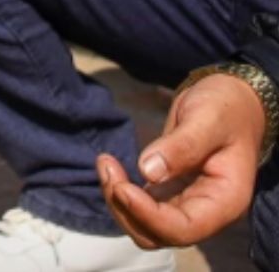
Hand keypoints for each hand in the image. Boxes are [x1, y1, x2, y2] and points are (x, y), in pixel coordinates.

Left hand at [98, 73, 263, 247]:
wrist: (231, 102)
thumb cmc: (225, 108)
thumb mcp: (208, 119)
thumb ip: (182, 145)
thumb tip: (148, 171)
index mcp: (225, 200)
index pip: (184, 229)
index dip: (148, 215)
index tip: (122, 186)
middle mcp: (207, 212)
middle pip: (159, 235)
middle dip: (126, 208)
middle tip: (108, 166)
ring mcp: (188, 205)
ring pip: (146, 226)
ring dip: (118, 201)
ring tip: (105, 163)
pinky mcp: (171, 195)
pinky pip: (142, 209)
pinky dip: (122, 194)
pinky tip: (112, 166)